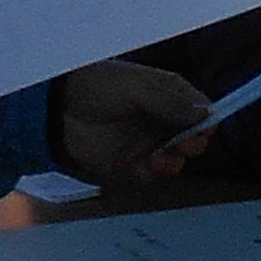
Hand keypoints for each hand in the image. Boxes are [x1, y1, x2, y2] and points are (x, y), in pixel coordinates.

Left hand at [51, 59, 219, 185]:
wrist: (55, 108)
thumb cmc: (94, 85)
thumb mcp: (133, 86)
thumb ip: (168, 101)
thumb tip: (205, 113)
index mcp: (166, 94)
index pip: (199, 109)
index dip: (206, 120)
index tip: (205, 129)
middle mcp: (161, 120)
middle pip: (192, 137)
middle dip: (193, 144)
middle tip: (186, 145)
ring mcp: (146, 142)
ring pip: (174, 159)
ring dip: (173, 161)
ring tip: (161, 159)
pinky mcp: (129, 163)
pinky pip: (150, 174)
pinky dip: (151, 173)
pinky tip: (145, 167)